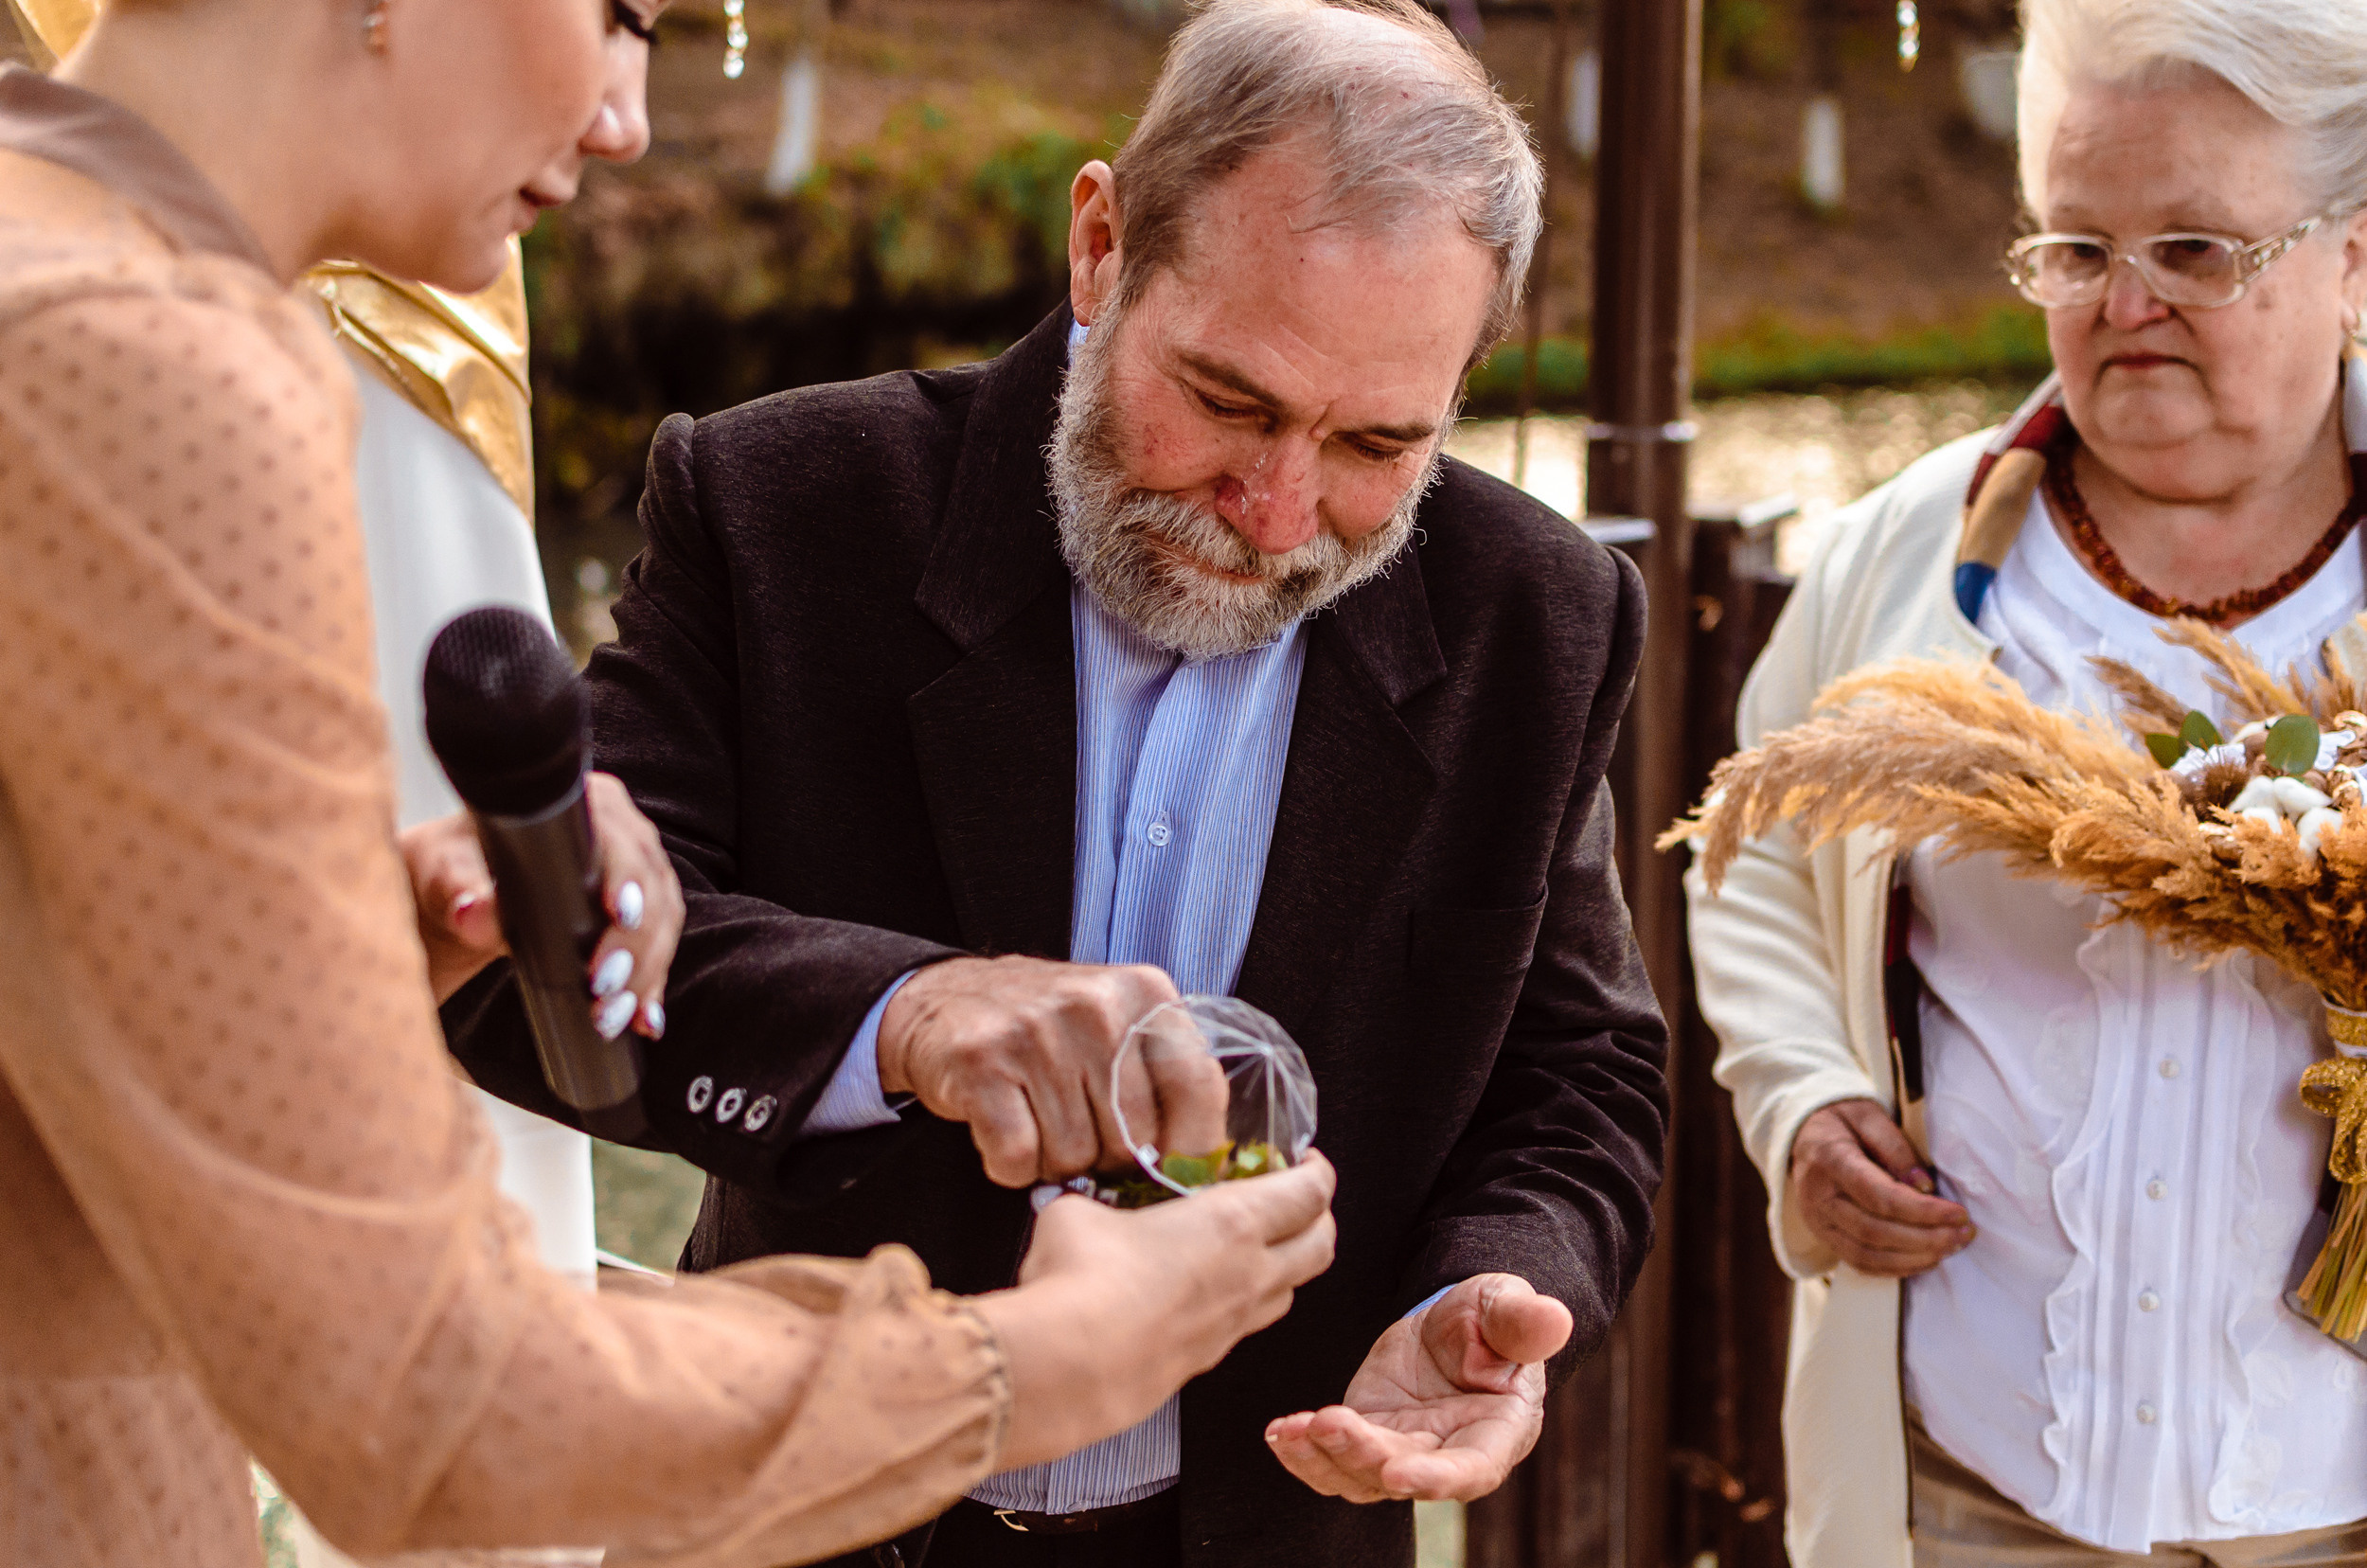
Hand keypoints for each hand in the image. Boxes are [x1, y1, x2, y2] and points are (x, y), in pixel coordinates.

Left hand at [398, 774, 683, 1038]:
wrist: (450, 895)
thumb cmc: (446, 870)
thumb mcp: (441, 874)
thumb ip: (456, 887)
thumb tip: (473, 911)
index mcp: (585, 805)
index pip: (623, 840)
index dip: (628, 877)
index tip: (617, 915)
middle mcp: (619, 832)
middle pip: (652, 887)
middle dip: (635, 944)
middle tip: (602, 987)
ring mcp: (631, 875)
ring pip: (661, 923)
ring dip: (644, 974)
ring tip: (610, 1015)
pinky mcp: (633, 915)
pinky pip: (656, 949)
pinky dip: (651, 986)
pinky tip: (644, 1020)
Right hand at [877, 955, 1222, 1185]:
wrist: (942, 1000)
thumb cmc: (1045, 1029)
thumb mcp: (1118, 1027)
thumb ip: (1165, 1078)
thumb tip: (1204, 1166)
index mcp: (1145, 994)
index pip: (1198, 1086)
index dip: (1192, 1149)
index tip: (1176, 1177)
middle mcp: (1096, 1007)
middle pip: (1133, 1139)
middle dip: (1109, 1161)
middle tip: (1082, 1140)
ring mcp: (1037, 1032)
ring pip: (1074, 1156)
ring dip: (1055, 1163)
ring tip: (1038, 1125)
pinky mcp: (982, 1063)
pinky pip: (1018, 1158)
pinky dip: (1010, 1165)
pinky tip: (1005, 1132)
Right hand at [975, 1153, 1337, 1470]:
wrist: (1068, 1367)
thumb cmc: (1083, 1283)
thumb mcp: (1079, 1212)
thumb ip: (1094, 1203)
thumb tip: (1078, 1206)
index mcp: (1233, 1223)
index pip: (1310, 1192)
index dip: (1317, 1170)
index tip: (1303, 1159)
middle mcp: (1248, 1276)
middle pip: (1321, 1246)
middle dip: (1318, 1219)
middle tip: (1295, 1201)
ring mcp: (1231, 1326)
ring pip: (1289, 1293)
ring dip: (1285, 1267)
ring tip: (1255, 1249)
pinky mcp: (1205, 1362)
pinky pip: (1244, 1328)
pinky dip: (1241, 1306)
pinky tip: (1205, 1295)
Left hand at [1264, 1274, 1570, 1502]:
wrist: (1456, 1323)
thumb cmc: (1492, 1317)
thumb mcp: (1508, 1307)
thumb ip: (1523, 1320)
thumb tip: (1554, 1318)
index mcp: (1497, 1432)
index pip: (1471, 1469)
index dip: (1436, 1478)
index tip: (1399, 1474)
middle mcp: (1448, 1455)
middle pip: (1404, 1474)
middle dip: (1363, 1457)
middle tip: (1327, 1424)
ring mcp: (1403, 1453)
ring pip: (1359, 1477)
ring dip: (1322, 1459)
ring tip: (1291, 1430)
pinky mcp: (1366, 1440)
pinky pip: (1331, 1460)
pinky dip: (1303, 1451)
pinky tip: (1280, 1431)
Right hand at [1789, 1098, 1971, 1275]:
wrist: (1803, 1133)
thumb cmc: (1841, 1121)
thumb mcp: (1869, 1116)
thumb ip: (1896, 1149)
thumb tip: (1925, 1187)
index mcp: (1829, 1160)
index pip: (1879, 1196)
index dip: (1923, 1211)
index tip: (1959, 1213)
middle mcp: (1817, 1197)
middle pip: (1875, 1231)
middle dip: (1926, 1238)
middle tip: (1963, 1235)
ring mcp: (1816, 1221)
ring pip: (1867, 1255)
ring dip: (1914, 1258)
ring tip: (1950, 1247)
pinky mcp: (1823, 1236)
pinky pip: (1859, 1263)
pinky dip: (1895, 1268)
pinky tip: (1925, 1259)